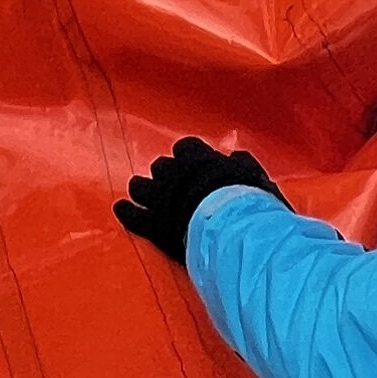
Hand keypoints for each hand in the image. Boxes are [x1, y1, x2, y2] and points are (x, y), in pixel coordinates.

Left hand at [114, 136, 279, 264]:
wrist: (232, 230)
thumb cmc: (250, 204)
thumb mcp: (256, 179)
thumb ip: (244, 165)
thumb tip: (235, 158)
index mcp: (201, 159)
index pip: (186, 147)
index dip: (187, 157)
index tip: (191, 166)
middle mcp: (176, 173)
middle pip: (161, 166)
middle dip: (165, 175)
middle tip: (169, 185)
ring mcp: (161, 198)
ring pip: (141, 186)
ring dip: (142, 189)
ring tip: (141, 193)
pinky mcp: (153, 224)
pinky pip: (132, 214)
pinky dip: (126, 211)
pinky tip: (121, 209)